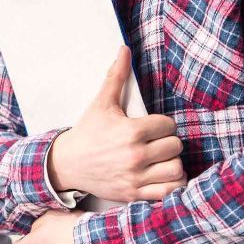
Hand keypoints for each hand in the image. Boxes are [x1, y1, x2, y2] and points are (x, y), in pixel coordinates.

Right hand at [47, 47, 185, 201]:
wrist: (68, 163)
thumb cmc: (88, 131)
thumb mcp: (101, 102)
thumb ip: (116, 76)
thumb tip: (125, 49)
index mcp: (130, 131)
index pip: (168, 125)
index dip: (163, 125)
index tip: (152, 127)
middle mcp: (135, 155)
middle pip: (175, 146)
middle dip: (167, 142)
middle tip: (156, 142)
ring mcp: (136, 177)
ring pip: (176, 169)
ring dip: (171, 163)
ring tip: (161, 159)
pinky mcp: (134, 194)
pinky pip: (168, 192)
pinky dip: (171, 185)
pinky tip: (162, 176)